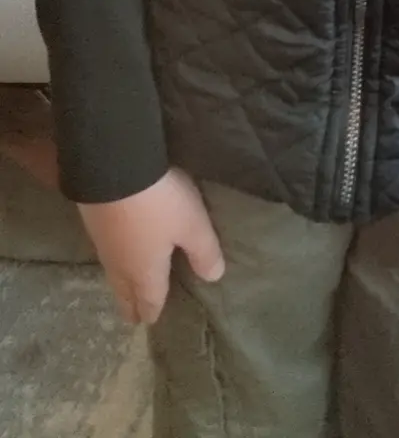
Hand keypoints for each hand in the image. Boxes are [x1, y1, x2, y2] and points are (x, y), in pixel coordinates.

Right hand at [78, 168, 224, 325]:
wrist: (113, 169)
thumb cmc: (158, 203)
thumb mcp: (191, 225)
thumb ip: (203, 252)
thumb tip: (214, 278)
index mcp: (145, 272)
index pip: (149, 299)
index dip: (152, 311)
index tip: (150, 321)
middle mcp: (121, 265)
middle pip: (125, 291)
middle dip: (130, 304)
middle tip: (132, 316)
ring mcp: (103, 245)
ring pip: (112, 274)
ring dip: (120, 284)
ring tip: (124, 287)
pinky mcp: (92, 223)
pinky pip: (104, 252)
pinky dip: (112, 259)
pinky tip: (113, 250)